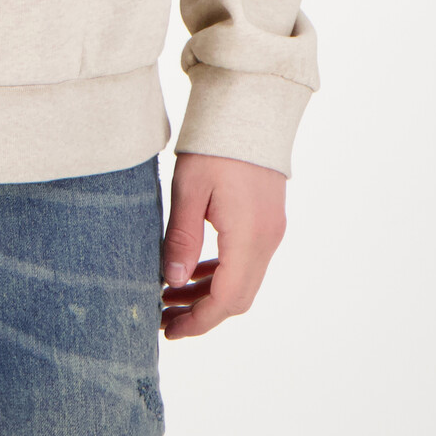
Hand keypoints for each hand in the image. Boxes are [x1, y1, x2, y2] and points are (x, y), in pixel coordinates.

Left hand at [159, 153, 286, 340]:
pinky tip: (194, 271)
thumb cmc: (215, 144)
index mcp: (249, 237)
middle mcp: (267, 240)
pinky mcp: (267, 220)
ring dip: (210, 294)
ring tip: (171, 296)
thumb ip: (182, 239)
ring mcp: (271, 230)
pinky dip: (221, 273)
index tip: (169, 329)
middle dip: (202, 313)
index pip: (226, 299)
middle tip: (165, 317)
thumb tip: (172, 281)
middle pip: (238, 298)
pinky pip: (247, 261)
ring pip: (243, 281)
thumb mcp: (189, 189)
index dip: (198, 321)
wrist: (251, 106)